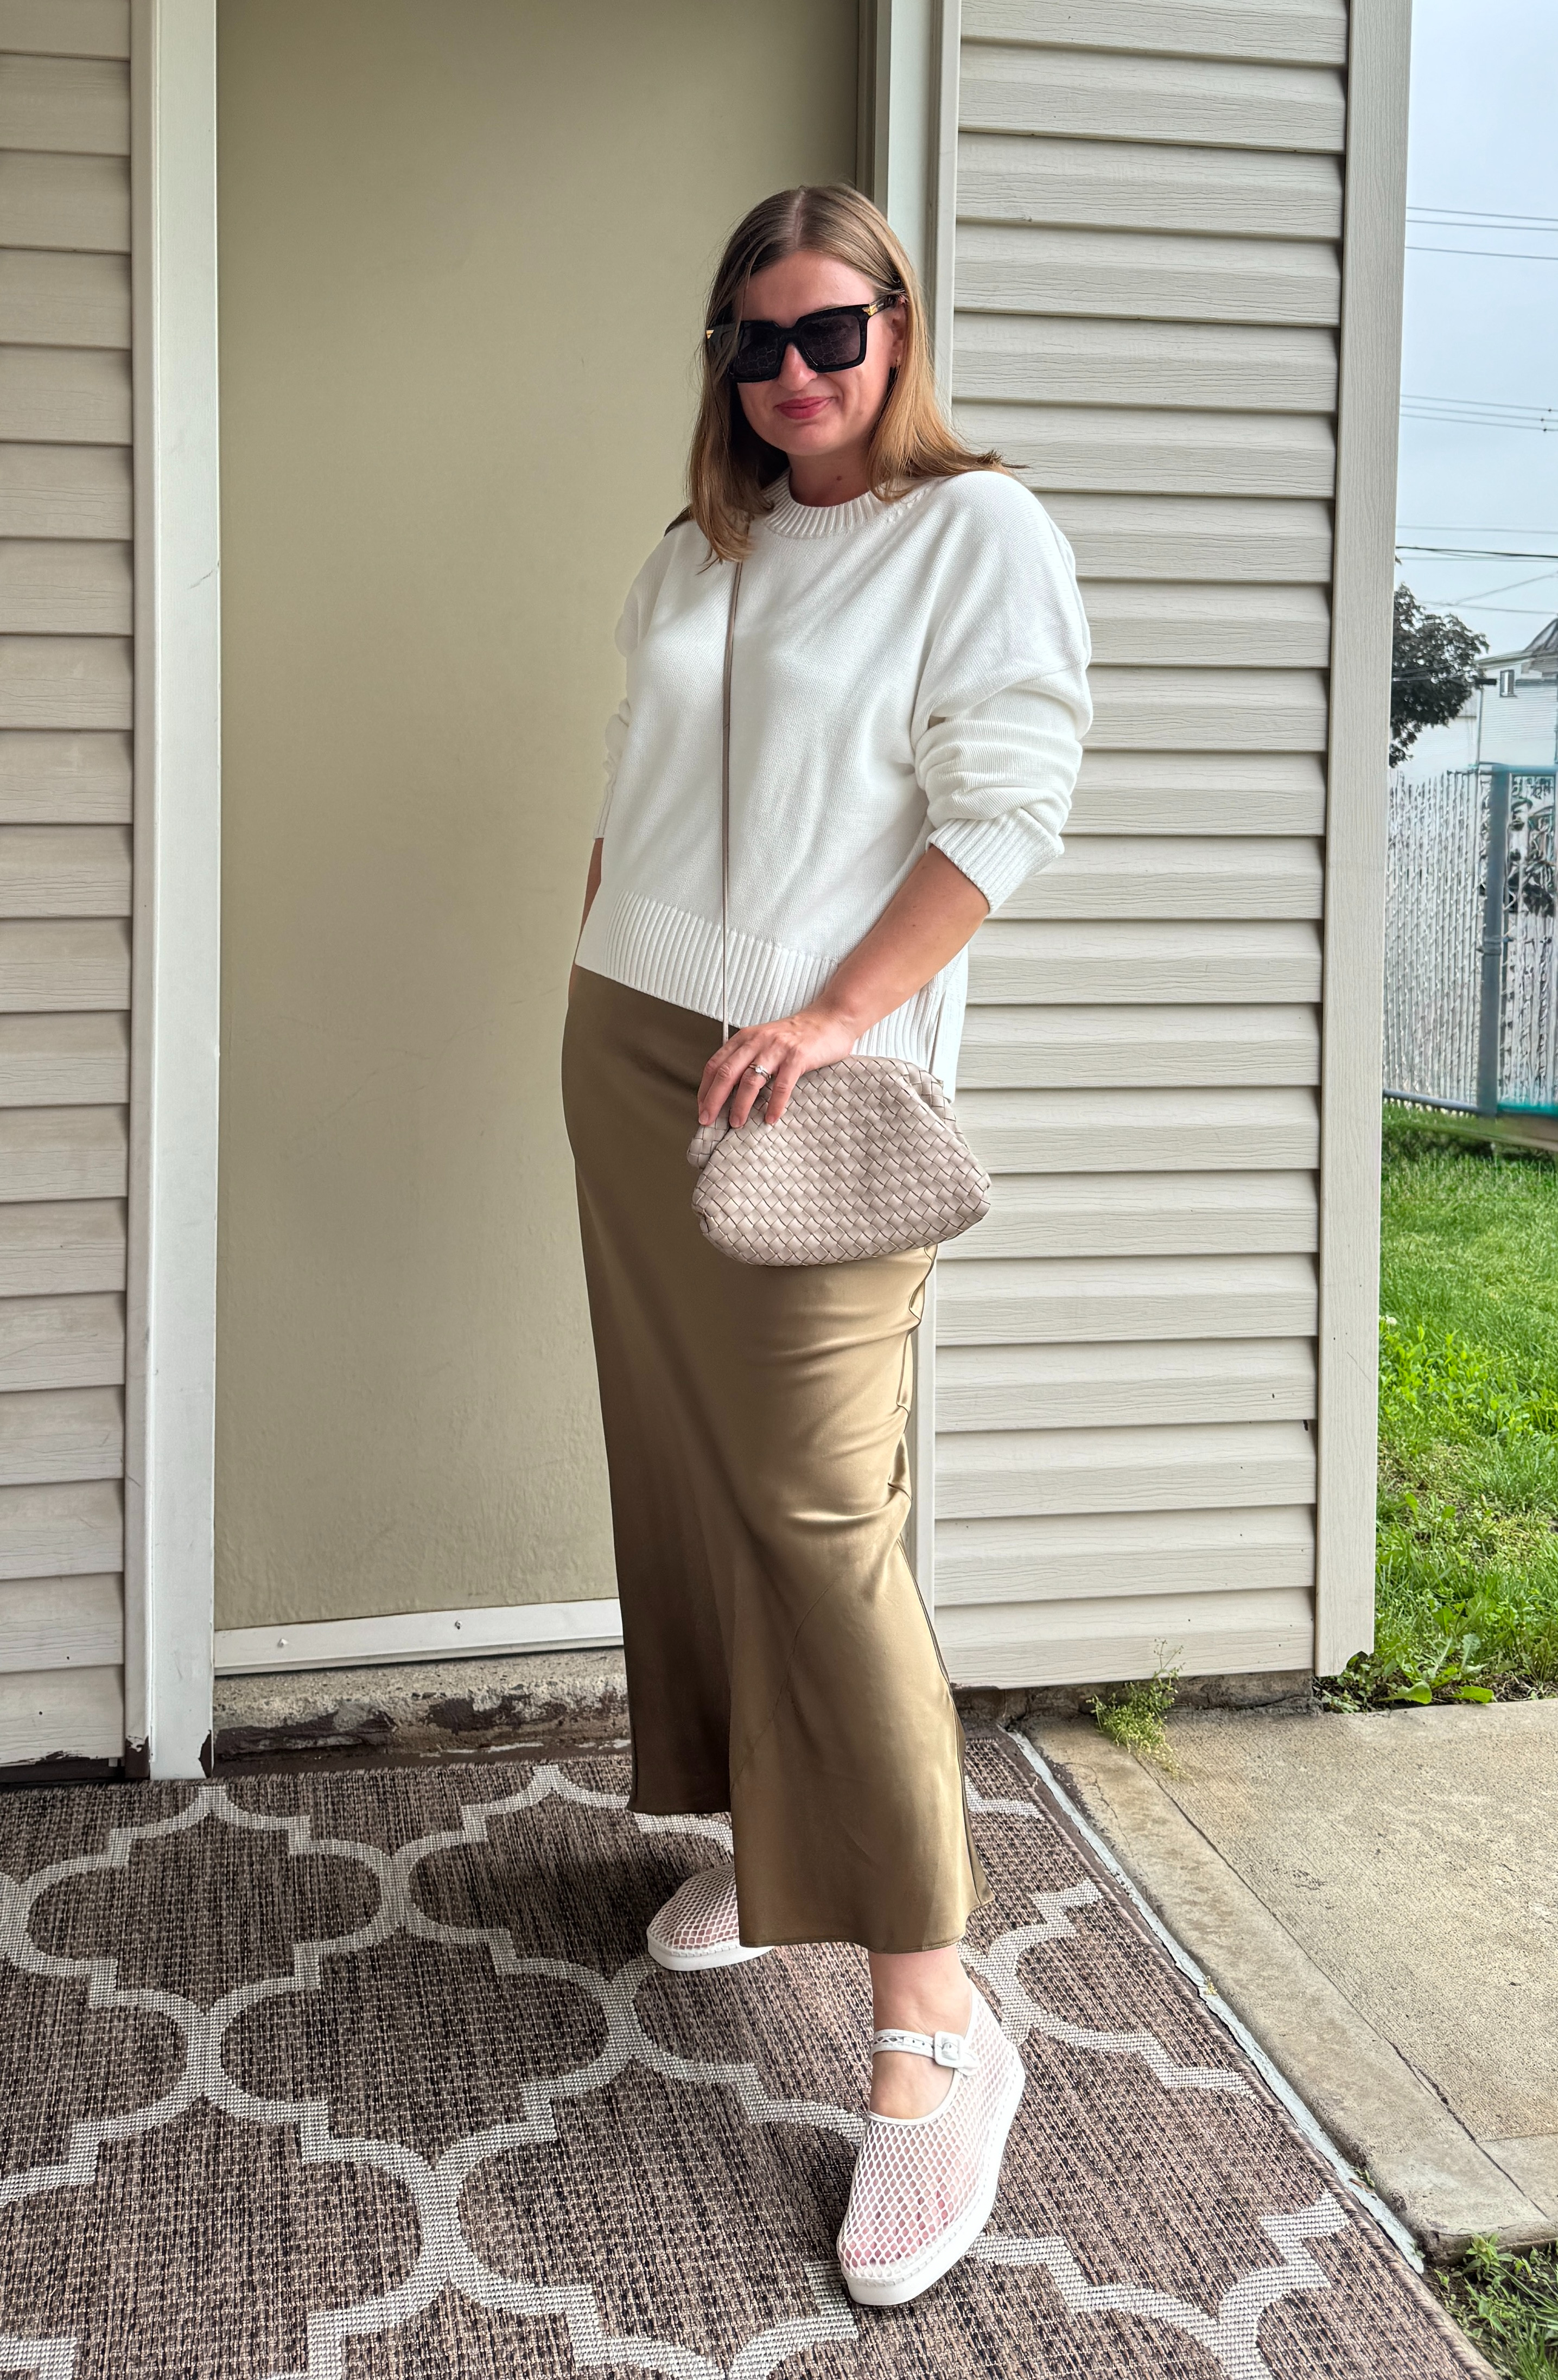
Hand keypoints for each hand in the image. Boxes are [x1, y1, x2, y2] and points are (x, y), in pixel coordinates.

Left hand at [698, 1004, 861, 1128]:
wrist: (831, 1020)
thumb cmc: (798, 1036)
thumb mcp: (766, 1041)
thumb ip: (748, 1058)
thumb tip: (730, 1090)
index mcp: (745, 1038)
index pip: (715, 1064)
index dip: (705, 1088)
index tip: (701, 1108)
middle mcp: (757, 1041)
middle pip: (727, 1073)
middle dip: (714, 1100)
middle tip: (707, 1120)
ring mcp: (777, 1048)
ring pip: (750, 1081)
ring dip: (741, 1106)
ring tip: (736, 1123)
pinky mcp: (797, 1057)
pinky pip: (782, 1085)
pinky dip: (774, 1104)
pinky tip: (770, 1119)